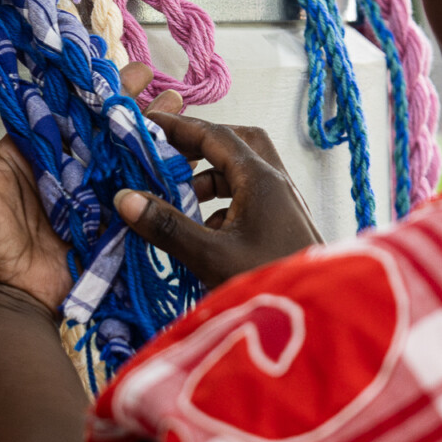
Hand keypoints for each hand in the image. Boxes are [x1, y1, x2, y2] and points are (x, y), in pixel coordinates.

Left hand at [0, 66, 175, 313]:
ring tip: (172, 106)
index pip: (56, 109)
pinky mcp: (102, 219)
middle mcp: (54, 169)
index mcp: (22, 154)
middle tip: (150, 77)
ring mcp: (82, 194)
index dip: (80, 85)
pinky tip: (174, 150)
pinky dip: (149, 169)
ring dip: (142, 129)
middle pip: (93, 126)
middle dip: (122, 101)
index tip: (103, 60)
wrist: (5, 301)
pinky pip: (127, 189)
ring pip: (115, 153)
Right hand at [115, 113, 320, 288]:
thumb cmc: (267, 282)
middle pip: (237, 144)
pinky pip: (249, 199)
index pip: (215, 135)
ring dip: (210, 177)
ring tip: (179, 198)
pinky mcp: (282, 226)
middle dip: (200, 145)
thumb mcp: (209, 256)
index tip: (147, 125)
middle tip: (168, 156)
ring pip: (243, 173)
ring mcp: (283, 205)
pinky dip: (222, 203)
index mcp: (261, 179)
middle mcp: (276, 183)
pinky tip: (203, 231)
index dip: (179, 127)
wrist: (317, 316)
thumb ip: (166, 225)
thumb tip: (124, 197)